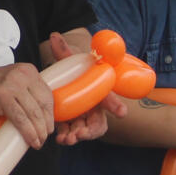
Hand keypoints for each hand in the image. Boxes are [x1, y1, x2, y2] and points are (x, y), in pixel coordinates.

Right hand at [0, 64, 54, 149]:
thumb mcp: (16, 83)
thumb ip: (30, 93)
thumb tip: (45, 117)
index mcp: (28, 71)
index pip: (47, 95)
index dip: (50, 114)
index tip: (49, 127)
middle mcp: (22, 75)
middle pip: (42, 104)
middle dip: (45, 125)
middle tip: (44, 137)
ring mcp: (12, 85)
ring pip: (32, 113)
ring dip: (38, 131)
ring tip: (38, 142)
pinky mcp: (2, 96)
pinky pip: (20, 118)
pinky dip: (27, 132)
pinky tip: (31, 140)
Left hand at [48, 31, 126, 145]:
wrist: (68, 76)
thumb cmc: (76, 68)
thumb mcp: (71, 59)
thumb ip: (64, 50)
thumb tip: (54, 36)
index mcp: (100, 91)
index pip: (110, 98)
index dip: (116, 105)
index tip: (121, 112)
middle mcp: (95, 106)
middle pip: (98, 122)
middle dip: (90, 131)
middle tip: (79, 134)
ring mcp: (84, 116)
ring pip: (86, 131)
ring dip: (77, 136)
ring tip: (66, 139)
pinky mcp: (73, 122)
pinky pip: (73, 133)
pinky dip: (67, 136)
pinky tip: (59, 138)